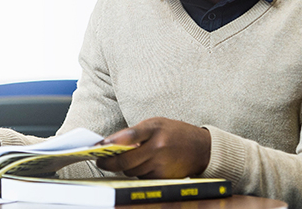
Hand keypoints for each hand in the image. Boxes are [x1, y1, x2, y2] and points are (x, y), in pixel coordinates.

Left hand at [95, 117, 211, 178]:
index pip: (130, 135)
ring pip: (132, 171)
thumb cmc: (175, 133)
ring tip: (126, 160)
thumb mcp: (156, 124)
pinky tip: (143, 165)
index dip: (113, 141)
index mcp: (155, 129)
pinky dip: (138, 173)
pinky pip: (142, 177)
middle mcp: (158, 147)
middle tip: (101, 162)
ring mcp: (161, 164)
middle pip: (126, 161)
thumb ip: (135, 132)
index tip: (99, 146)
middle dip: (110, 163)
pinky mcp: (165, 176)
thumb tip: (110, 143)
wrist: (202, 148)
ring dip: (126, 168)